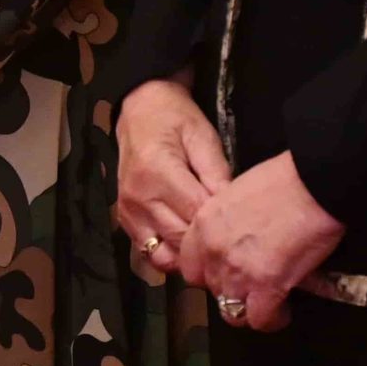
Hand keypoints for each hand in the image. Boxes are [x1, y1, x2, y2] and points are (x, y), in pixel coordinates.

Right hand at [116, 78, 231, 273]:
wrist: (140, 109)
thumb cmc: (176, 119)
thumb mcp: (204, 138)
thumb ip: (217, 174)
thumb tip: (233, 210)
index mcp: (158, 174)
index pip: (197, 217)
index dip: (223, 224)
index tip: (242, 224)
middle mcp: (138, 198)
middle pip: (182, 241)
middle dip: (209, 244)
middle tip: (232, 238)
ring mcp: (128, 211)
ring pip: (165, 255)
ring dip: (189, 256)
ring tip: (209, 245)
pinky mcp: (124, 219)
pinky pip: (150, 252)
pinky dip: (171, 253)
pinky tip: (188, 242)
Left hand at [178, 151, 342, 331]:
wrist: (312, 184)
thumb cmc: (282, 181)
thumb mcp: (236, 194)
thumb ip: (227, 221)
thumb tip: (237, 237)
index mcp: (203, 225)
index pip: (189, 267)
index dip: (209, 274)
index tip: (226, 273)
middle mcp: (213, 251)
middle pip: (212, 290)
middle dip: (231, 291)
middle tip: (253, 286)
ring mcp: (237, 271)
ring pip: (231, 312)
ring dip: (249, 310)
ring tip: (268, 303)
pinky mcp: (267, 286)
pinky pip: (260, 319)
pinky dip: (272, 319)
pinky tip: (284, 309)